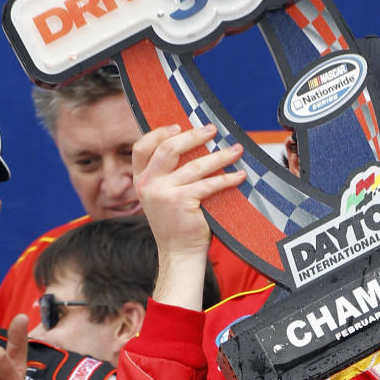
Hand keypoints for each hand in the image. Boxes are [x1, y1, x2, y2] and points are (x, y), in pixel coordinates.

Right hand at [133, 123, 243, 309]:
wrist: (179, 253)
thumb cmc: (177, 223)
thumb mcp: (163, 196)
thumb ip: (168, 175)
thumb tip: (193, 145)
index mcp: (141, 180)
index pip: (141, 148)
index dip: (159, 133)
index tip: (179, 126)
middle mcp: (147, 184)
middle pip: (168, 148)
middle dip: (193, 136)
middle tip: (212, 130)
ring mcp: (162, 193)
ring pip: (195, 165)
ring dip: (219, 156)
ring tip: (235, 150)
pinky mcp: (180, 202)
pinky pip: (208, 184)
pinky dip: (227, 178)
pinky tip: (239, 175)